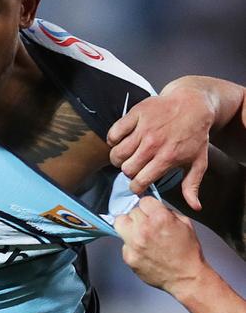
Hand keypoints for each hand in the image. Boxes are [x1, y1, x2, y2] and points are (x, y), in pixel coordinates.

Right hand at [107, 87, 214, 210]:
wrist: (193, 104)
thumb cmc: (196, 134)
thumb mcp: (199, 161)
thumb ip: (192, 185)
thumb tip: (194, 207)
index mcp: (167, 158)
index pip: (140, 181)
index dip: (136, 187)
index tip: (137, 185)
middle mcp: (152, 145)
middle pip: (126, 169)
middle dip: (128, 172)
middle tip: (133, 167)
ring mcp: (142, 129)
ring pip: (117, 153)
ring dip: (119, 158)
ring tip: (125, 156)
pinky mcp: (135, 115)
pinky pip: (114, 133)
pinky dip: (113, 139)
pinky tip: (121, 140)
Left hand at [115, 197, 206, 295]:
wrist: (186, 278)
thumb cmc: (188, 253)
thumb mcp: (185, 224)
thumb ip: (168, 212)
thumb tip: (155, 207)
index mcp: (160, 218)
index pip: (144, 201)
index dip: (149, 207)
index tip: (150, 212)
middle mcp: (144, 229)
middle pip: (131, 212)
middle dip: (139, 217)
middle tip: (146, 225)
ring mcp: (134, 243)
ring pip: (120, 223)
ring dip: (128, 227)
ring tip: (138, 234)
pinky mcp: (128, 256)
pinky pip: (123, 243)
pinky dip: (130, 245)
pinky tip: (142, 250)